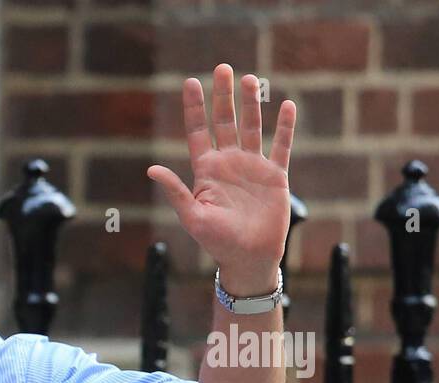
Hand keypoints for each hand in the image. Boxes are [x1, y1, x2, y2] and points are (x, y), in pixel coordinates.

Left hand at [147, 64, 294, 288]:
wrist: (248, 258)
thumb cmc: (216, 242)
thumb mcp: (192, 216)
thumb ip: (175, 191)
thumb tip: (151, 169)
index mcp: (206, 172)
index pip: (197, 132)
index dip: (194, 108)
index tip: (191, 82)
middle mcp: (229, 164)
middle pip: (225, 122)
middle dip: (223, 96)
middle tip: (222, 68)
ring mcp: (253, 167)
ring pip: (252, 127)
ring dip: (251, 104)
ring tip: (249, 79)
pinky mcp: (275, 176)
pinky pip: (282, 146)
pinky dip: (285, 127)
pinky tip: (287, 106)